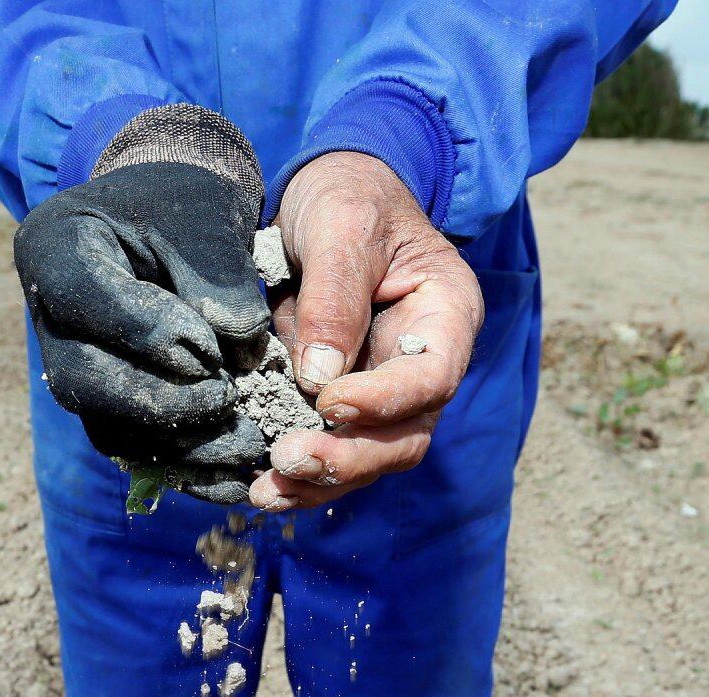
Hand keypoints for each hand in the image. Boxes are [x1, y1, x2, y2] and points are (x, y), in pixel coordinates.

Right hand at [14, 153, 270, 503]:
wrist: (174, 217)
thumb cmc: (186, 203)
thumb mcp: (206, 216)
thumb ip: (219, 279)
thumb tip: (239, 356)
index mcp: (53, 249)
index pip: (90, 303)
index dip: (151, 333)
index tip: (211, 348)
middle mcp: (47, 318)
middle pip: (86, 381)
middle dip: (164, 403)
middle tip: (229, 401)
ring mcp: (70, 367)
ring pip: (109, 428)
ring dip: (181, 448)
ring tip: (247, 447)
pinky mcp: (104, 404)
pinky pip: (135, 451)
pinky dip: (187, 468)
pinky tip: (237, 477)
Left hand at [251, 151, 484, 510]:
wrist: (332, 194)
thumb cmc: (349, 197)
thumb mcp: (342, 225)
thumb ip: (336, 296)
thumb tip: (319, 380)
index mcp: (446, 316)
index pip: (431, 378)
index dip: (384, 401)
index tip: (329, 402)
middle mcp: (426, 365)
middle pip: (406, 436)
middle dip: (349, 457)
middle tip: (288, 457)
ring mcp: (389, 390)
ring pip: (371, 457)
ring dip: (321, 482)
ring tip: (267, 491)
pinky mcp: (349, 404)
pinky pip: (335, 449)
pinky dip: (303, 476)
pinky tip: (262, 488)